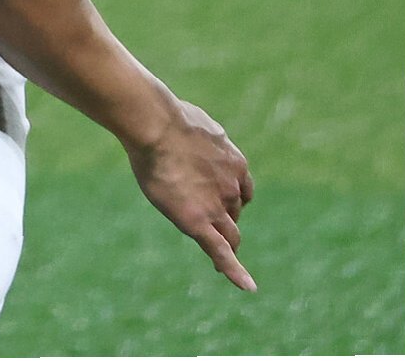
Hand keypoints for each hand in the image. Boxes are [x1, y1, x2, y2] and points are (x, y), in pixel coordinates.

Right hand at [125, 99, 256, 290]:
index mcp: (235, 163)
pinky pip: (221, 252)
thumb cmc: (169, 119)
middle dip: (227, 219)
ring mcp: (217, 206)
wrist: (157, 125)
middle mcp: (232, 186)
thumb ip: (203, 140)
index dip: (234, 199)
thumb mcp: (197, 123)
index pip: (242, 190)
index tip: (225, 203)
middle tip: (210, 224)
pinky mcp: (199, 222)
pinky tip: (247, 287)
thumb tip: (193, 133)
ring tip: (224, 261)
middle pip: (235, 213)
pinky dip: (235, 270)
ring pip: (229, 234)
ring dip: (227, 243)